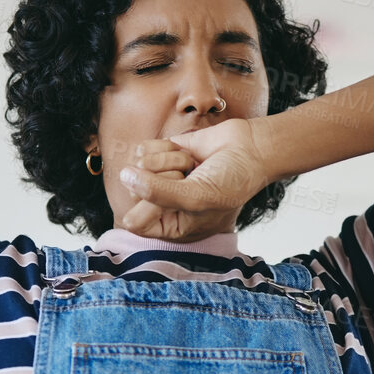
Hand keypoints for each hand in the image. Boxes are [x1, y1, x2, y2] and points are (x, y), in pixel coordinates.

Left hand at [117, 118, 271, 241]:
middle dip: (163, 177)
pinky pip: (144, 148)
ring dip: (169, 160)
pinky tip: (187, 153)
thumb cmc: (230, 182)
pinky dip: (166, 147)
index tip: (172, 196)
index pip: (135, 222)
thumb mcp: (196, 197)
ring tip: (193, 166)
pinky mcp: (161, 154)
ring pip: (138, 165)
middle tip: (189, 177)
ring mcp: (160, 177)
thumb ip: (157, 192)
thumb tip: (124, 176)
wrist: (249, 149)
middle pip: (133, 190)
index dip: (148, 205)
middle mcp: (161, 203)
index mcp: (170, 226)